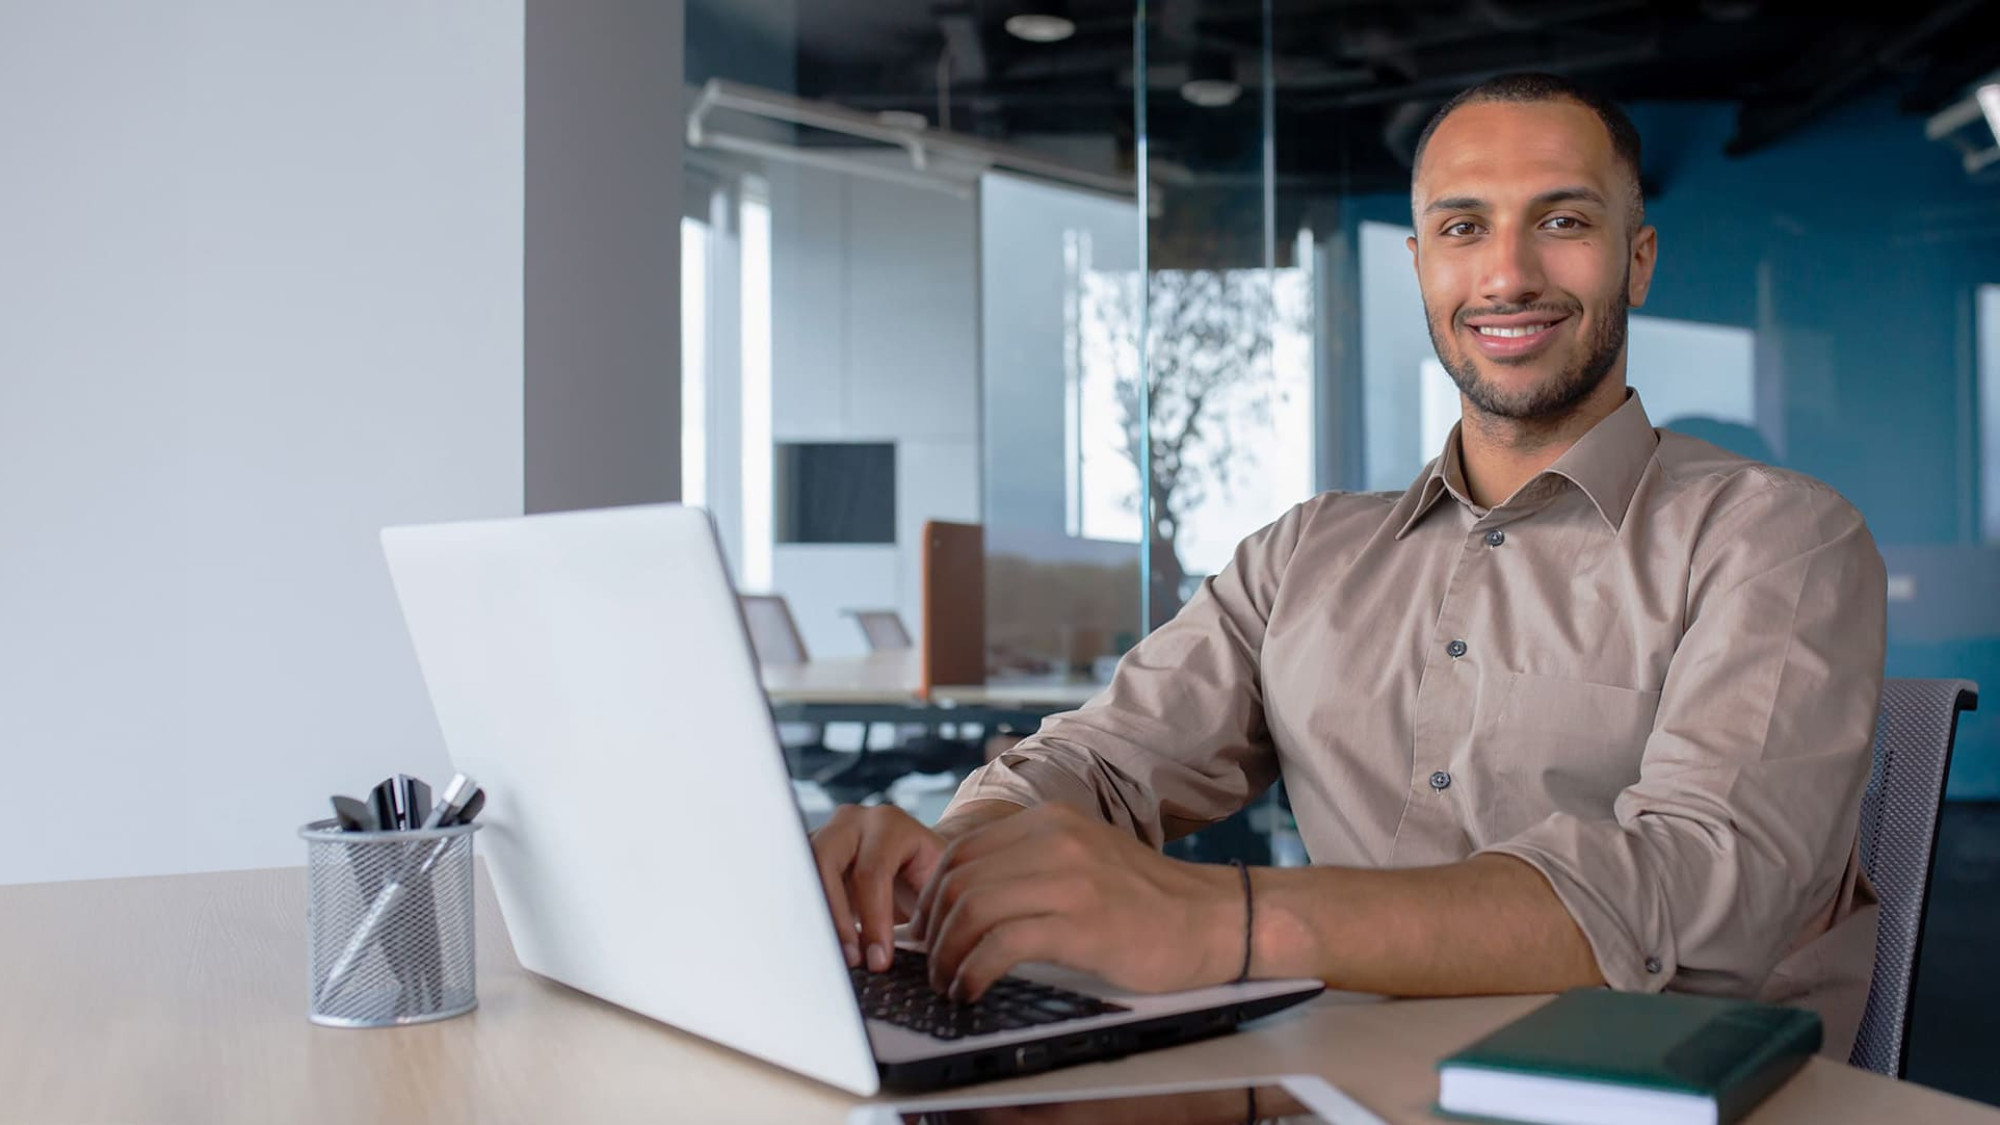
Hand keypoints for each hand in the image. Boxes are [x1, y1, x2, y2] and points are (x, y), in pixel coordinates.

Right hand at [809, 803, 946, 972]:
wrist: (918, 858)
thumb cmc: (931, 876)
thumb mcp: (939, 888)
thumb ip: (927, 913)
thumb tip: (902, 952)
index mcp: (891, 825)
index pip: (872, 871)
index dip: (874, 920)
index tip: (879, 961)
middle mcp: (853, 822)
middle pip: (825, 860)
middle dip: (835, 916)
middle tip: (850, 959)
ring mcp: (826, 834)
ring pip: (804, 871)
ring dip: (816, 917)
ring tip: (833, 956)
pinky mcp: (809, 854)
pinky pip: (797, 882)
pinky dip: (808, 916)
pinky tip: (822, 944)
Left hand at [909, 804, 1240, 1001]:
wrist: (1215, 919)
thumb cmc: (1148, 902)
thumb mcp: (1084, 858)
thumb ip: (1031, 864)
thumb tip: (967, 900)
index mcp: (1050, 821)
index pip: (962, 851)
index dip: (930, 896)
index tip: (929, 931)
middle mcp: (1054, 839)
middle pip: (958, 879)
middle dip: (932, 929)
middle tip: (930, 964)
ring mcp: (1069, 879)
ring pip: (972, 908)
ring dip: (946, 954)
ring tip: (947, 982)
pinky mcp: (1082, 923)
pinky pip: (1001, 944)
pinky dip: (973, 970)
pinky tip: (971, 989)